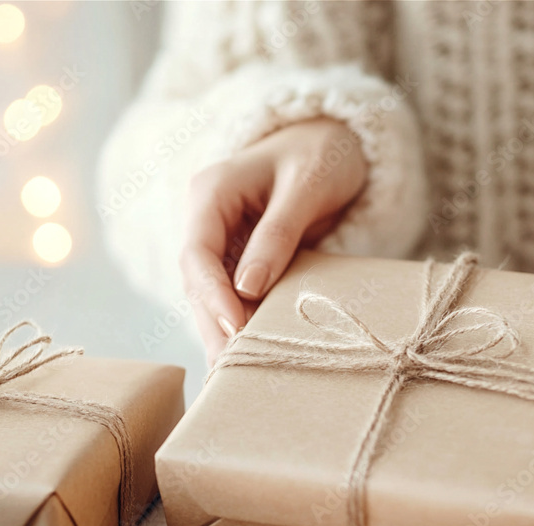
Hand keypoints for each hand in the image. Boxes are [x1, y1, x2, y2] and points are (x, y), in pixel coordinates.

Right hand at [180, 118, 367, 364]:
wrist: (335, 141)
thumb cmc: (322, 153)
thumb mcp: (305, 187)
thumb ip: (277, 234)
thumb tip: (248, 289)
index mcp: (211, 192)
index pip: (198, 253)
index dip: (213, 296)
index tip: (235, 330)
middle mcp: (207, 219)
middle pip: (199, 281)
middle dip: (213, 326)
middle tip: (228, 371)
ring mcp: (222, 239)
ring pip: (213, 294)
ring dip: (223, 332)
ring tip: (233, 376)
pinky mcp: (242, 257)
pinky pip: (236, 294)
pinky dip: (242, 322)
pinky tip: (248, 354)